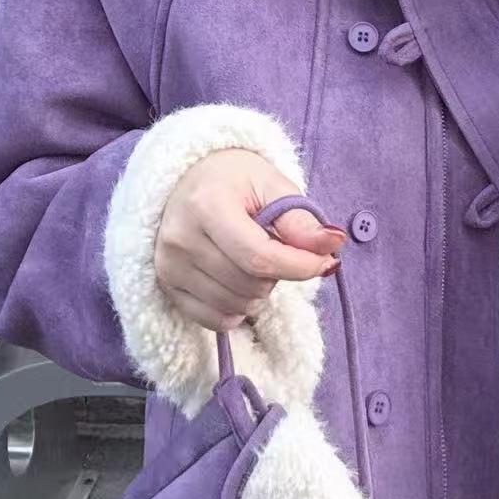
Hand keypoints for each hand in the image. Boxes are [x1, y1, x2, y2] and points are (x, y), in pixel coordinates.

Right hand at [155, 148, 346, 332]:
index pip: (259, 257)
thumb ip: (301, 220)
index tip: (324, 262)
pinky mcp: (166, 284)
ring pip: (236, 304)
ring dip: (258, 290)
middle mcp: (180, 238)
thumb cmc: (235, 180)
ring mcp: (169, 264)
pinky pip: (214, 320)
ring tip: (251, 258)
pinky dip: (236, 308)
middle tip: (273, 245)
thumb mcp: (273, 186)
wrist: (189, 178)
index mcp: (207, 205)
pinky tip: (237, 282)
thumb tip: (332, 247)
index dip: (299, 266)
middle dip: (277, 273)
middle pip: (250, 284)